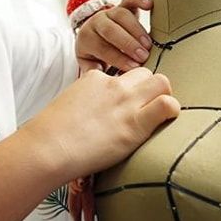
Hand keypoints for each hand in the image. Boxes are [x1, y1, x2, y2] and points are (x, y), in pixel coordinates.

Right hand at [22, 67, 179, 184]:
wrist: (48, 147)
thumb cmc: (51, 134)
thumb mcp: (68, 105)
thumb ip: (85, 102)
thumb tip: (91, 114)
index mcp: (94, 79)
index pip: (122, 75)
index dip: (127, 90)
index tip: (124, 105)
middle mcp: (113, 85)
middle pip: (145, 73)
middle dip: (148, 89)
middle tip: (145, 109)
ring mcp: (125, 102)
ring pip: (161, 82)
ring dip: (163, 96)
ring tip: (157, 115)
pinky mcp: (135, 123)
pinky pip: (167, 105)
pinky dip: (172, 110)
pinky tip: (166, 120)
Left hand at [75, 0, 153, 73]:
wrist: (94, 36)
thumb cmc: (95, 54)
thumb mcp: (91, 65)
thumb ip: (96, 72)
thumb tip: (107, 82)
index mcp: (86, 39)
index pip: (102, 48)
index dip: (118, 58)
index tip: (133, 68)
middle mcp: (96, 22)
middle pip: (110, 30)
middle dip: (128, 44)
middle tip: (143, 57)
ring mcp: (110, 12)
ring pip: (122, 15)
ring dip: (136, 30)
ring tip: (148, 45)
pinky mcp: (122, 5)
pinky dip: (140, 0)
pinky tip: (150, 6)